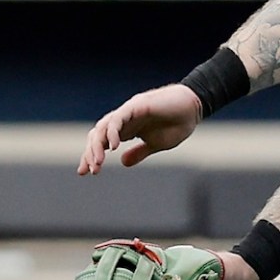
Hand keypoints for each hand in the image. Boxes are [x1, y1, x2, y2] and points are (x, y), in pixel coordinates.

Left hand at [78, 83, 204, 173]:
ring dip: (98, 146)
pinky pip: (118, 119)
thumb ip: (139, 152)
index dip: (91, 156)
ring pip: (103, 128)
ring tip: (98, 163)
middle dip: (90, 153)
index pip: (101, 142)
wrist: (194, 107)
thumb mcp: (156, 144)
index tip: (86, 172)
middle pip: (97, 135)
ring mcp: (127, 112)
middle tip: (91, 171)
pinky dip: (112, 132)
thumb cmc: (178, 124)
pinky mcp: (135, 106)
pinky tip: (112, 147)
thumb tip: (122, 162)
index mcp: (126, 129)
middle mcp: (122, 120)